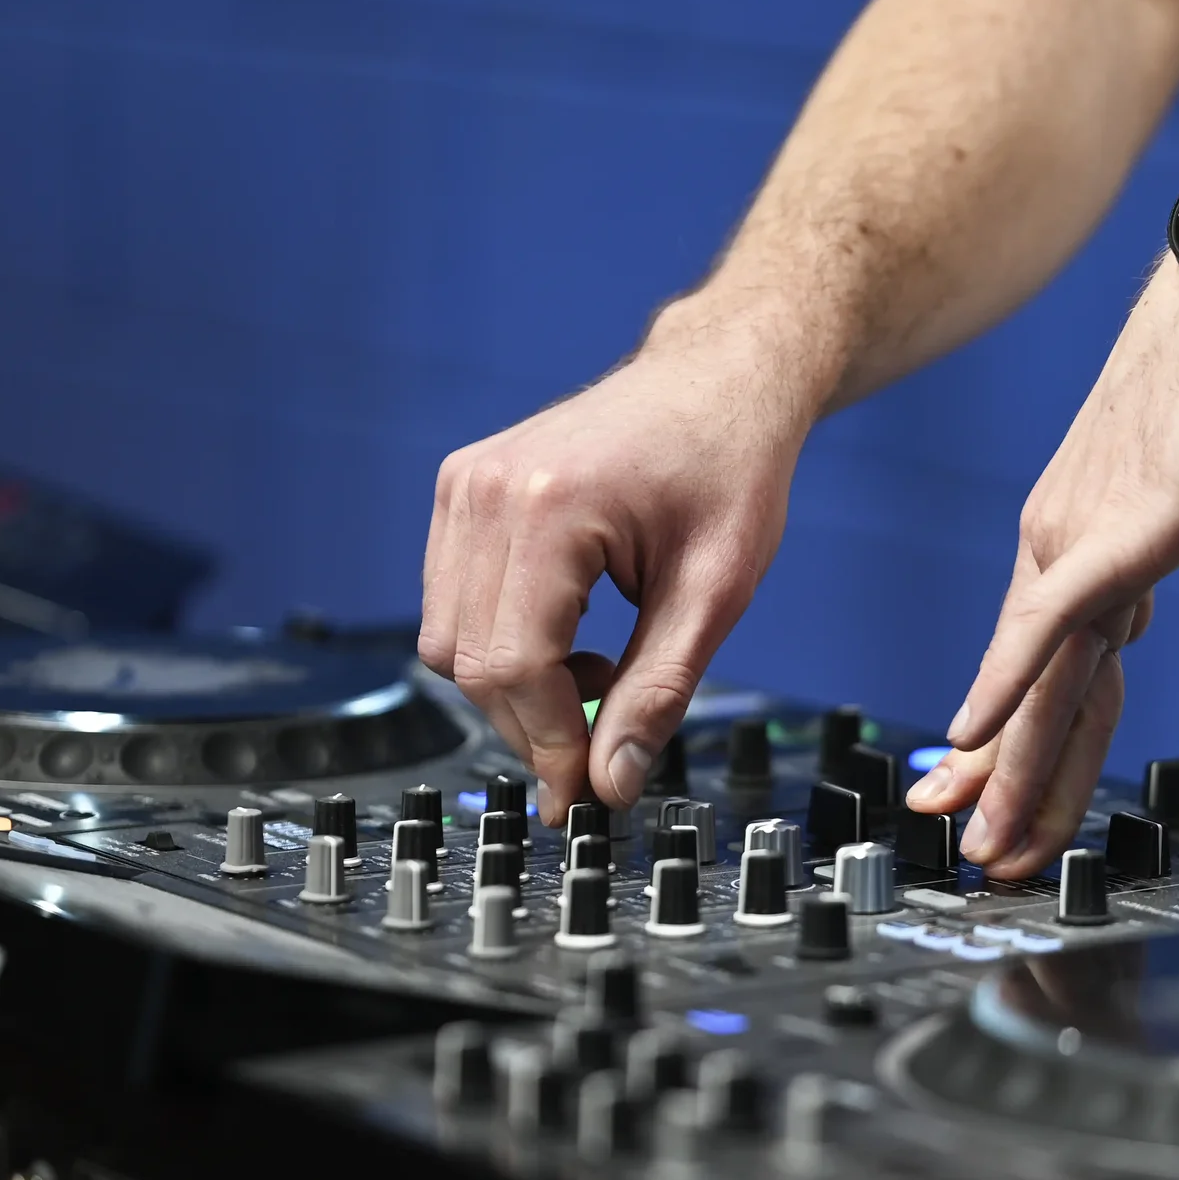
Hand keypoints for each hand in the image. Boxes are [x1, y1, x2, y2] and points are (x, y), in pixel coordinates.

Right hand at [418, 310, 810, 814]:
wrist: (716, 383)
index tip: (585, 796)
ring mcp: (464, 486)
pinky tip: (569, 635)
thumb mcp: (715, 595)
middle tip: (604, 737)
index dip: (548, 745)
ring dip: (515, 685)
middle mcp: (486, 491)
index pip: (513, 667)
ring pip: (448, 640)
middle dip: (531, 723)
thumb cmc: (730, 468)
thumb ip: (657, 694)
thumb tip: (611, 784)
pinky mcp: (460, 490)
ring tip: (598, 669)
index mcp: (549, 508)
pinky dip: (502, 643)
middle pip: (469, 663)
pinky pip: (451, 603)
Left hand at [903, 256, 1178, 877]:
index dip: (999, 739)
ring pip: (1043, 682)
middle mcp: (1063, 550)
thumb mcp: (1169, 487)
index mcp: (1071, 544)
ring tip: (987, 838)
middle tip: (967, 851)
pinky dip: (1010, 683)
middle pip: (1031, 693)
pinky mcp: (1127, 531)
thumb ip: (1141, 550)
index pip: (1029, 666)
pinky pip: (1056, 622)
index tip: (962, 792)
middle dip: (1001, 785)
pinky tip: (975, 730)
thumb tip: (1132, 603)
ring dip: (1011, 770)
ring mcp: (1090, 542)